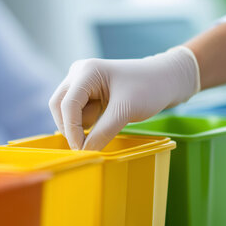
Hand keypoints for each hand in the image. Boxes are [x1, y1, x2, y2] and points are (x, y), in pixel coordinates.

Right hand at [49, 47, 199, 150]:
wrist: (166, 80)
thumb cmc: (149, 89)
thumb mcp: (125, 112)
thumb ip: (102, 133)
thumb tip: (85, 153)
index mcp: (86, 72)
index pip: (67, 105)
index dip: (72, 130)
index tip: (82, 150)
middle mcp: (79, 73)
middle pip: (59, 106)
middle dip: (70, 127)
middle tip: (87, 144)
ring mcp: (82, 82)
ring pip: (67, 111)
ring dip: (81, 124)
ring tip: (108, 122)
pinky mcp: (88, 92)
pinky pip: (78, 112)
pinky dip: (87, 122)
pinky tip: (106, 119)